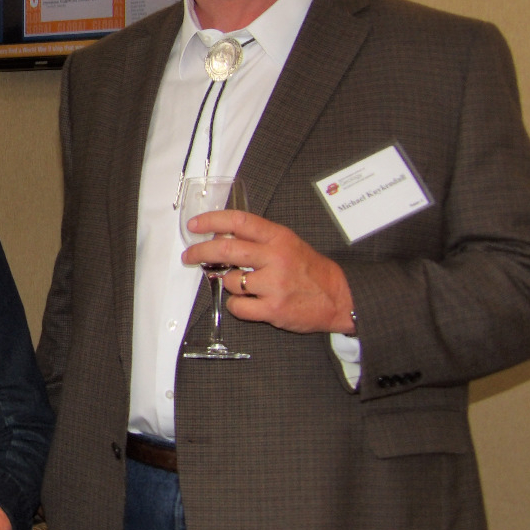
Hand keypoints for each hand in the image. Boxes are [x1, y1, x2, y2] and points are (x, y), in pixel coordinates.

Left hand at [182, 210, 355, 334]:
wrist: (339, 298)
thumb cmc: (309, 270)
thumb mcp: (288, 243)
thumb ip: (258, 239)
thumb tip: (220, 237)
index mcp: (278, 238)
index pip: (239, 221)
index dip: (212, 220)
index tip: (194, 225)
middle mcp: (275, 258)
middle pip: (225, 249)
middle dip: (200, 252)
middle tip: (189, 256)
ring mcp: (274, 284)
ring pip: (230, 281)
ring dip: (229, 284)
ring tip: (244, 285)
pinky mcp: (273, 309)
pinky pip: (237, 306)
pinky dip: (237, 306)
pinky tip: (249, 303)